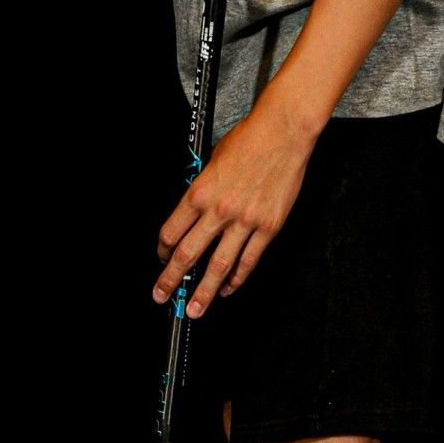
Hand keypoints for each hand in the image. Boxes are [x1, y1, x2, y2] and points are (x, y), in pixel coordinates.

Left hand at [152, 99, 316, 313]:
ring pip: (218, 266)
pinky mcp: (268, 227)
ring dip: (204, 291)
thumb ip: (202, 190)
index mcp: (199, 192)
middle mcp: (218, 210)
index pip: (171, 231)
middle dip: (171, 280)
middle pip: (187, 254)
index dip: (162, 250)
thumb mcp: (211, 161)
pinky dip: (236, 278)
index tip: (161, 259)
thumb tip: (194, 211)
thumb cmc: (248, 140)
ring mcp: (244, 221)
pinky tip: (228, 288)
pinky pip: (248, 260)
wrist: (282, 133)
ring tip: (195, 309)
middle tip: (162, 295)